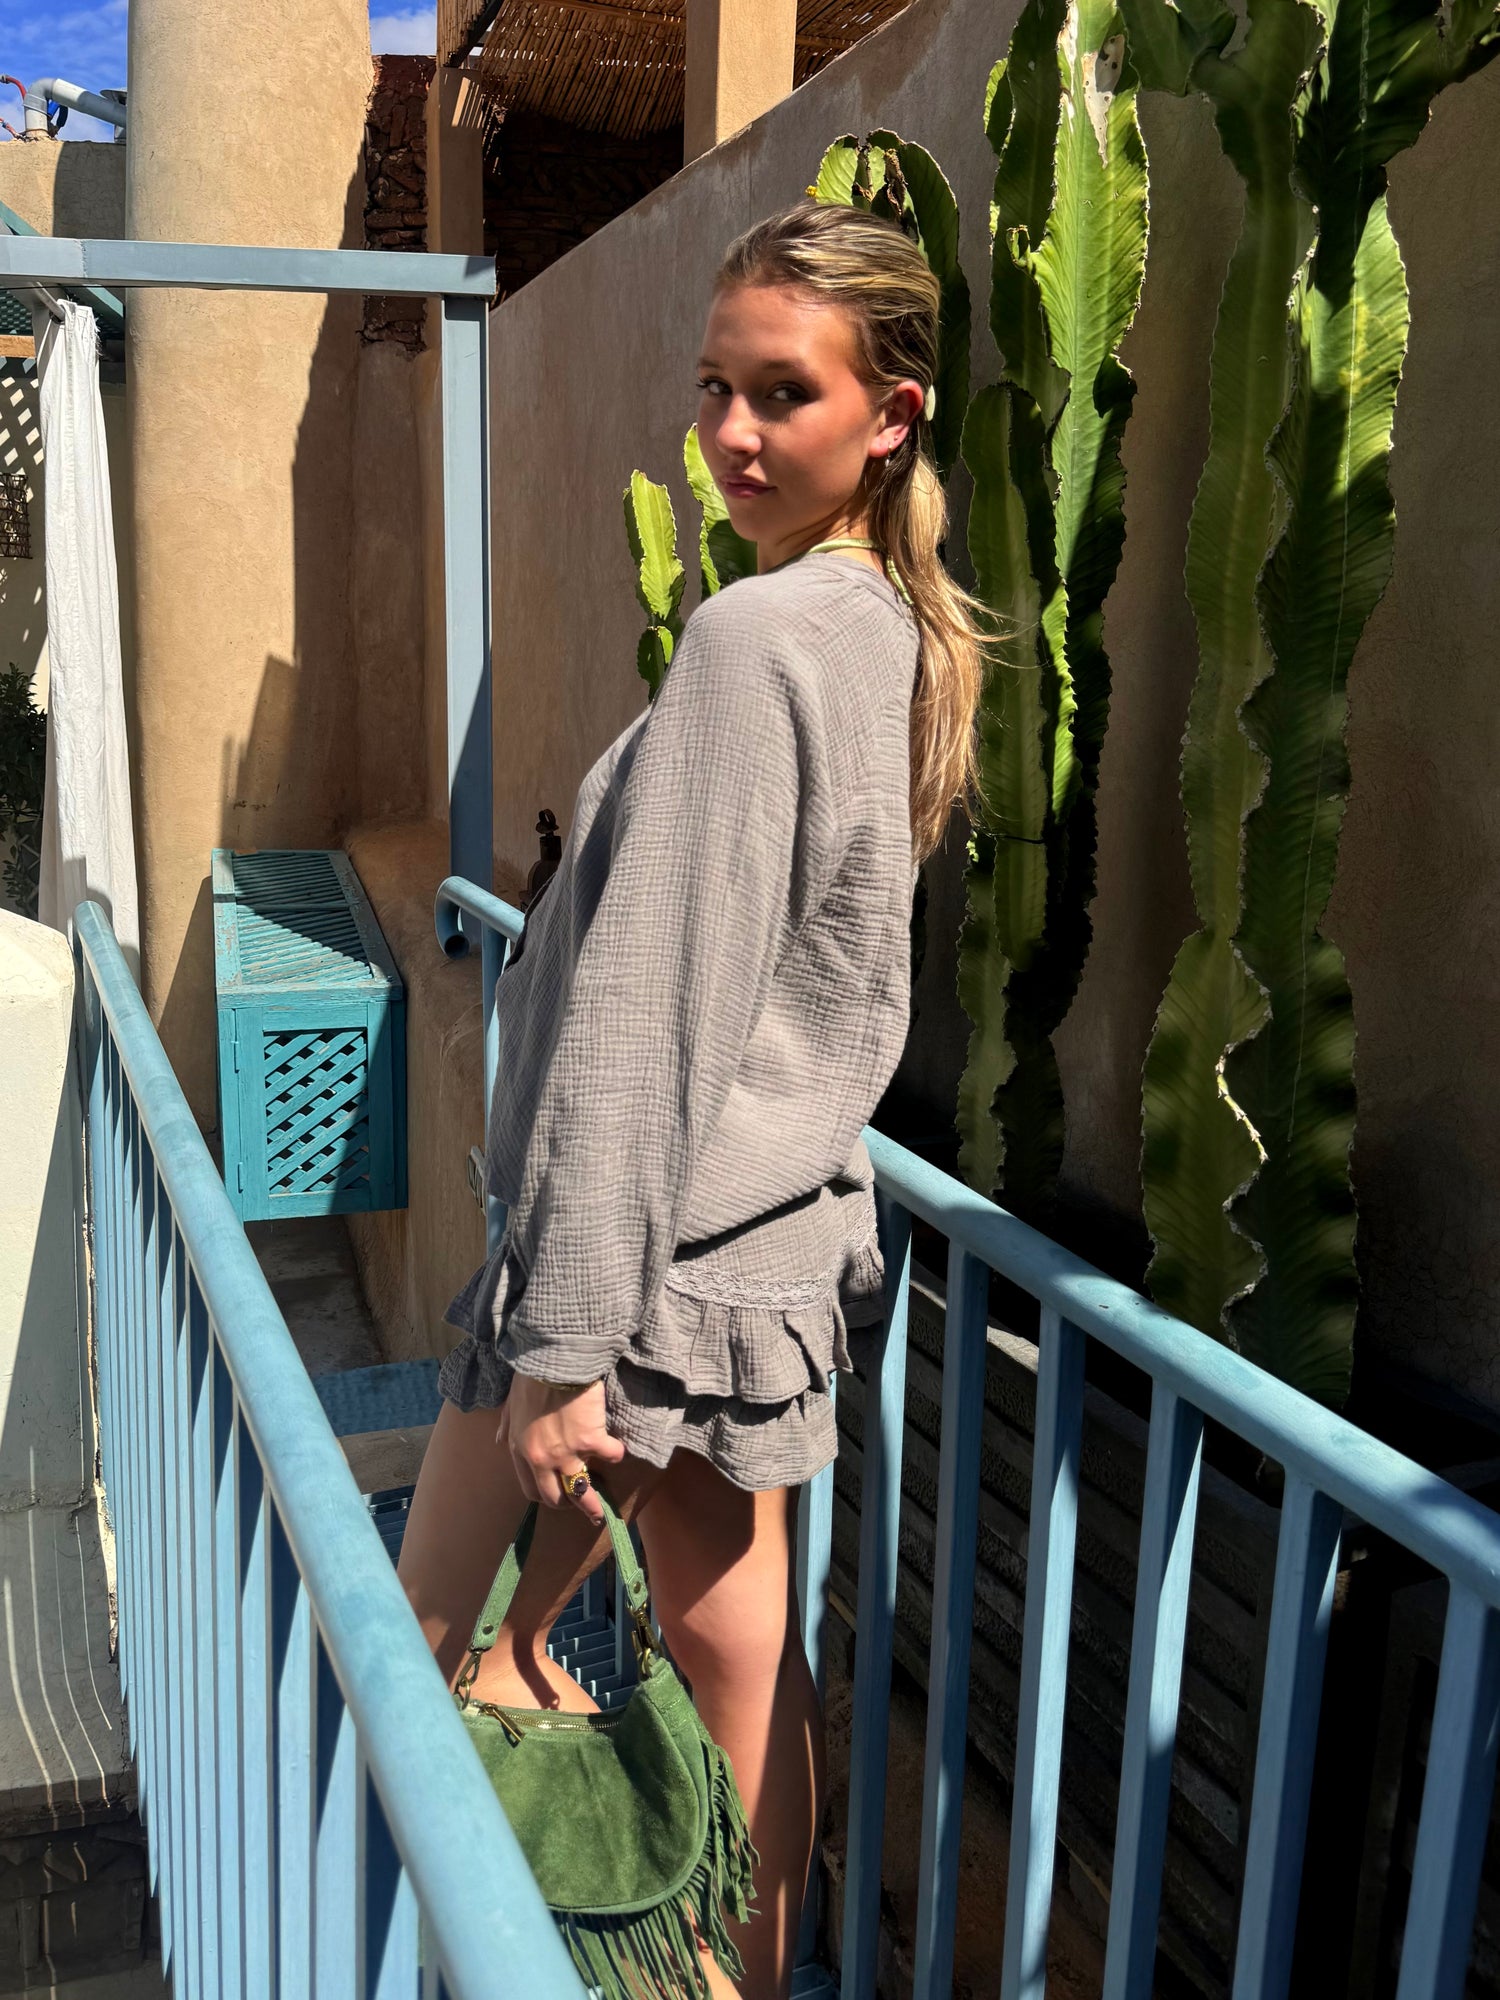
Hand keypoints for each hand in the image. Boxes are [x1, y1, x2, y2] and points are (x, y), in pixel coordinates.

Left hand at [499, 1375, 624, 1523]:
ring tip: (602, 1512)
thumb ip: (506, 1426)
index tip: (557, 1495)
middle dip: (568, 1505)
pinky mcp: (591, 1441)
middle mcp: (541, 1459)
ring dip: (592, 1505)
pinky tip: (618, 1449)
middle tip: (579, 1505)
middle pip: (555, 1497)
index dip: (546, 1495)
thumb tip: (498, 1440)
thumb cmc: (531, 1378)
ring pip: (581, 1491)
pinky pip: (610, 1456)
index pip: (530, 1489)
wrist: (553, 1360)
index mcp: (519, 1450)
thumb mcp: (510, 1405)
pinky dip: (616, 1454)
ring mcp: (566, 1453)